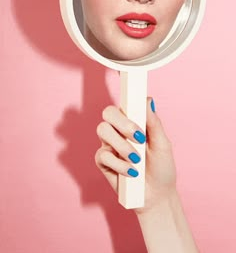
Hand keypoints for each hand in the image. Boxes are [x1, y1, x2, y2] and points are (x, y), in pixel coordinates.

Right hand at [95, 97, 176, 213]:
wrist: (157, 196)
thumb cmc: (162, 167)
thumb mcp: (163, 144)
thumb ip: (154, 123)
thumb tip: (148, 100)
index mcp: (133, 123)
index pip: (124, 105)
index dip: (127, 104)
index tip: (137, 110)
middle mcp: (119, 131)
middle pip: (108, 113)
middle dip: (123, 123)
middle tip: (139, 137)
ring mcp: (109, 145)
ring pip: (103, 130)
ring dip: (122, 145)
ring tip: (137, 159)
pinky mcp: (103, 162)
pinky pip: (102, 155)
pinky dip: (119, 164)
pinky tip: (132, 173)